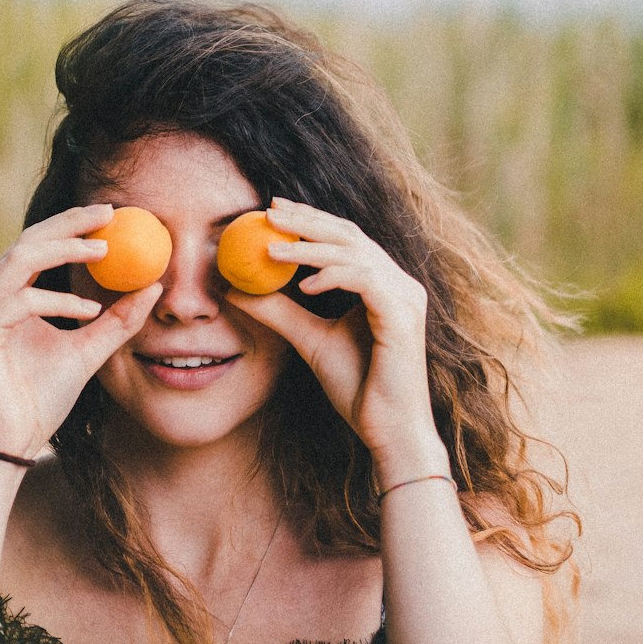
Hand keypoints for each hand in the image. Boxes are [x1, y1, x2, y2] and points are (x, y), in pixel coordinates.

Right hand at [0, 204, 161, 458]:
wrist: (11, 443)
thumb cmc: (41, 399)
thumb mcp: (90, 352)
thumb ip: (117, 321)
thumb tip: (153, 286)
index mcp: (10, 295)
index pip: (40, 244)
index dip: (72, 224)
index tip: (111, 214)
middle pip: (28, 240)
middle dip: (69, 223)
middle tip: (108, 214)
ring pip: (20, 259)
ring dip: (64, 249)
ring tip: (104, 251)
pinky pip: (20, 301)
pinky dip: (56, 300)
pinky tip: (88, 310)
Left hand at [225, 199, 447, 481]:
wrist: (388, 433)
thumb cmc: (357, 389)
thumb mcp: (309, 341)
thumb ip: (279, 312)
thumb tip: (237, 289)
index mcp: (384, 285)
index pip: (345, 239)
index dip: (310, 220)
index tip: (272, 210)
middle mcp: (400, 284)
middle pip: (350, 235)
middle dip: (307, 220)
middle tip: (268, 212)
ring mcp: (405, 298)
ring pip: (354, 253)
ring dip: (310, 247)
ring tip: (272, 249)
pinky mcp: (403, 316)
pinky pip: (365, 280)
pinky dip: (332, 275)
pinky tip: (302, 284)